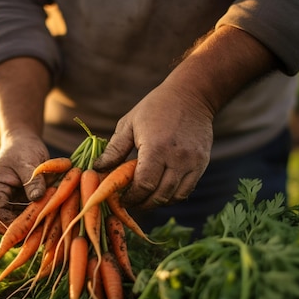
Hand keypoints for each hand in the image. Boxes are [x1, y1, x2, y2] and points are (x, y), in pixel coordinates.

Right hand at [0, 133, 48, 233]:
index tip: (34, 225)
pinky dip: (39, 218)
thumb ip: (33, 180)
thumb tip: (38, 198)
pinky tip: (52, 215)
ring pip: (17, 224)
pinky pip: (27, 217)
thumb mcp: (29, 162)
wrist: (23, 140)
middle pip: (5, 224)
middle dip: (24, 229)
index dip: (14, 224)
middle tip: (46, 229)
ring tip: (51, 222)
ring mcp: (8, 203)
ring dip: (33, 224)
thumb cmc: (23, 148)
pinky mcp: (19, 204)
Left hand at [93, 83, 213, 209]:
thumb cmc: (155, 107)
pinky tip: (160, 192)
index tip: (120, 198)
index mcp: (156, 148)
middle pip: (159, 196)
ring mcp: (193, 162)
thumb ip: (114, 149)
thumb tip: (97, 169)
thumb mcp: (129, 124)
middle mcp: (177, 158)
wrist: (191, 95)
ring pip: (173, 197)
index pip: (143, 185)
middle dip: (142, 204)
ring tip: (144, 199)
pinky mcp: (202, 164)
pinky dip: (172, 196)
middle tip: (130, 202)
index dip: (131, 197)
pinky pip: (186, 191)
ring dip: (157, 203)